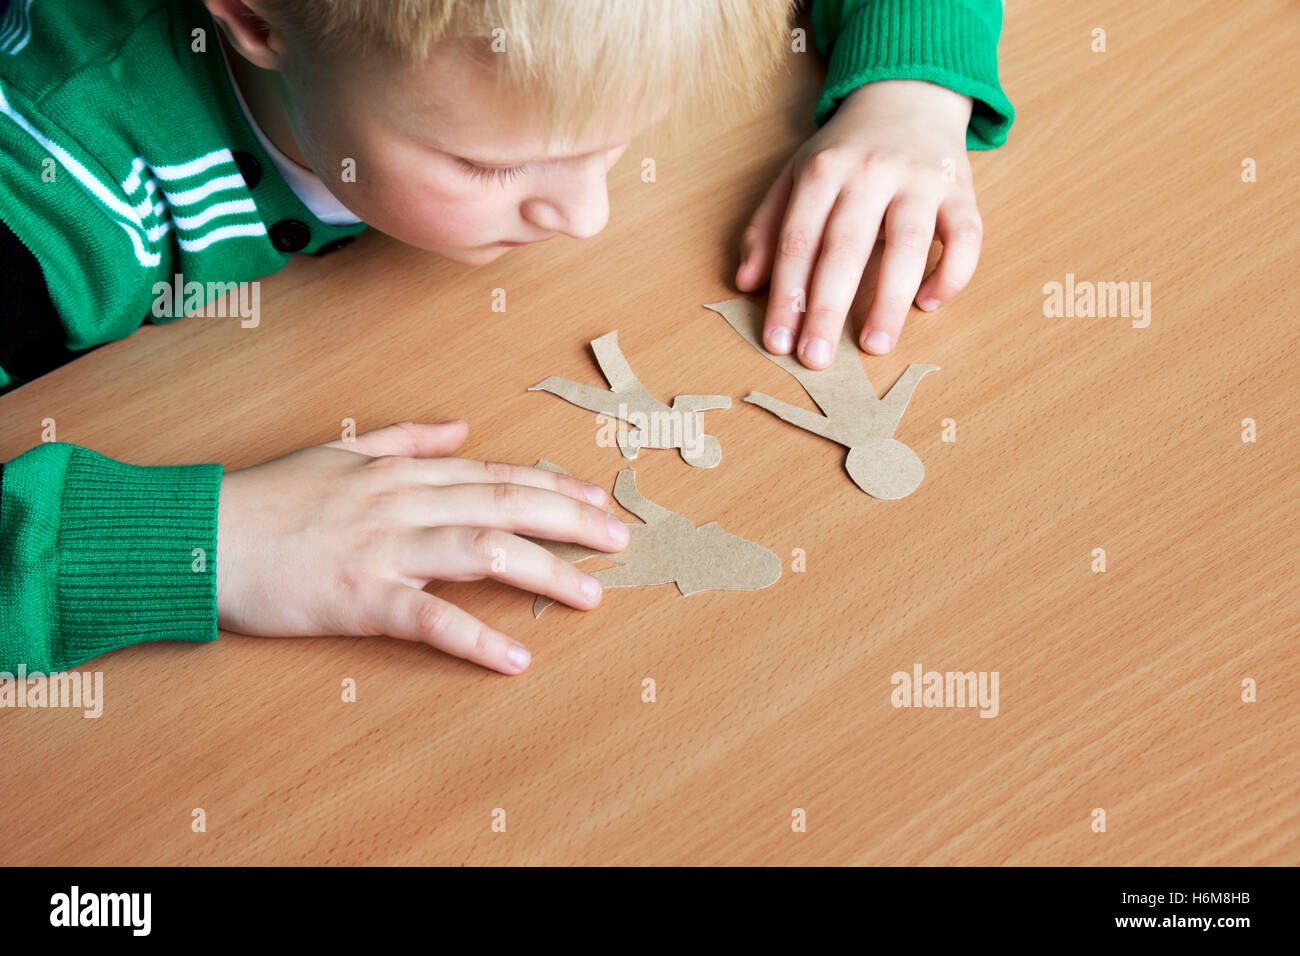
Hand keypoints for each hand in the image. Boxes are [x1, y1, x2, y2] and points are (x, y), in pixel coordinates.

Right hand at [215, 420, 628, 673]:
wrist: (203, 536)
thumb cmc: (270, 498)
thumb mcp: (341, 450)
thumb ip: (405, 438)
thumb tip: (459, 427)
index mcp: (403, 472)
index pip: (497, 474)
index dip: (554, 486)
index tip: (599, 499)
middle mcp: (405, 503)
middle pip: (507, 505)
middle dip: (572, 521)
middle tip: (620, 540)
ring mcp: (386, 549)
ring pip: (485, 552)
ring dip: (546, 572)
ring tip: (592, 594)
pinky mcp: (362, 598)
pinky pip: (431, 619)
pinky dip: (477, 639)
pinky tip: (515, 657)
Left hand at [736, 79, 979, 366]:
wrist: (908, 92)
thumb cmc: (846, 150)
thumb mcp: (795, 174)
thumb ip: (767, 227)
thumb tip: (745, 282)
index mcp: (823, 171)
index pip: (798, 242)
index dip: (787, 296)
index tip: (778, 342)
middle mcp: (870, 172)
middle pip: (846, 248)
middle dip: (828, 309)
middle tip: (817, 359)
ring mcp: (920, 179)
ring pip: (908, 245)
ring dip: (890, 300)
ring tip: (875, 346)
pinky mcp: (962, 188)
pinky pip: (965, 237)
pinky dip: (950, 274)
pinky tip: (928, 304)